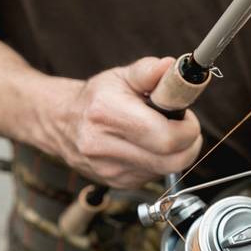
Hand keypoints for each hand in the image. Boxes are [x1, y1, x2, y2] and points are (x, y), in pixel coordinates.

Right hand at [52, 57, 201, 187]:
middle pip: (173, 160)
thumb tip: (170, 67)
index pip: (167, 137)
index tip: (188, 117)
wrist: (60, 123)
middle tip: (184, 127)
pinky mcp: (116, 183)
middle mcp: (105, 146)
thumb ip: (148, 71)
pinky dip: (160, 162)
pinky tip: (148, 146)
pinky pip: (154, 176)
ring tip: (162, 132)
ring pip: (167, 170)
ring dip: (175, 152)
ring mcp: (110, 169)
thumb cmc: (96, 97)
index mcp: (107, 113)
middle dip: (189, 144)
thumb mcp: (120, 76)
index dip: (188, 129)